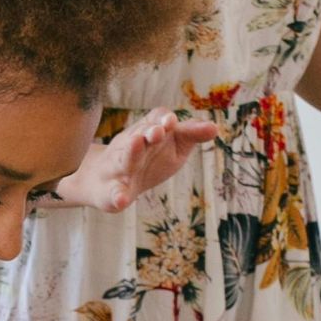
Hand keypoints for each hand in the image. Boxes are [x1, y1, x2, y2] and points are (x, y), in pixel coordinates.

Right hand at [55, 109, 216, 212]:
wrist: (105, 182)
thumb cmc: (148, 160)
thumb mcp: (172, 146)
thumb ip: (190, 135)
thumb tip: (215, 127)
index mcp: (148, 134)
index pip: (156, 121)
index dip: (163, 120)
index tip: (171, 122)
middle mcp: (132, 146)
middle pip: (140, 135)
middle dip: (149, 132)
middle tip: (157, 132)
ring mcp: (119, 168)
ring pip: (124, 158)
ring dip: (131, 151)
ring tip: (137, 144)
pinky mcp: (111, 191)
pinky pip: (113, 193)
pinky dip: (117, 196)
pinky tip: (122, 200)